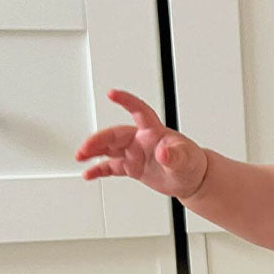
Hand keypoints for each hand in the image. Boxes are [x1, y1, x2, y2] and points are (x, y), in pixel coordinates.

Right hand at [75, 90, 207, 199]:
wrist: (192, 179)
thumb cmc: (192, 163)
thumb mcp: (186, 159)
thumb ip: (175, 155)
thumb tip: (164, 152)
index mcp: (154, 132)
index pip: (138, 111)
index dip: (126, 101)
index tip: (112, 94)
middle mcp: (141, 140)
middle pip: (115, 134)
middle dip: (99, 140)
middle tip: (86, 148)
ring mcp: (135, 153)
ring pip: (109, 148)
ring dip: (94, 151)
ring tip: (80, 156)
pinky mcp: (132, 167)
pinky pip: (112, 166)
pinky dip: (99, 169)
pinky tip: (89, 173)